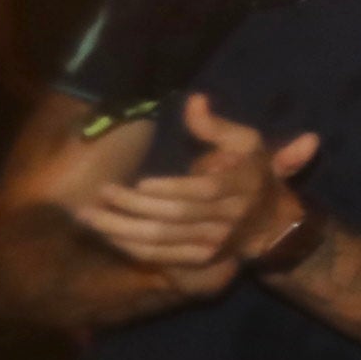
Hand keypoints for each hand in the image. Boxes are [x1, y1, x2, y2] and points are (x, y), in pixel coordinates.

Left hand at [76, 94, 319, 283]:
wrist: (270, 221)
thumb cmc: (251, 172)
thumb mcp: (245, 142)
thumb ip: (216, 126)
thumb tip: (194, 100)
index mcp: (243, 184)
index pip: (205, 190)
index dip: (172, 188)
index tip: (140, 182)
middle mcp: (230, 217)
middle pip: (177, 216)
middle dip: (134, 207)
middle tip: (102, 193)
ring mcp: (215, 242)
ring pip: (163, 239)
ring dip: (122, 229)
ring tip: (90, 216)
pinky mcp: (201, 258)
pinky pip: (160, 256)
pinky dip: (130, 247)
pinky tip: (107, 235)